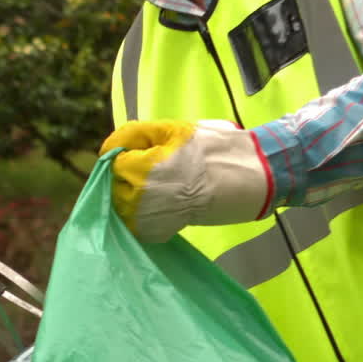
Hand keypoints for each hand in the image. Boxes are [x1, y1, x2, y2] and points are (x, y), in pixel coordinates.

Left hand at [100, 120, 272, 242]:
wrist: (251, 179)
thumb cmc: (216, 149)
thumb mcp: (176, 129)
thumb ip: (139, 135)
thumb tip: (112, 146)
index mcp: (140, 168)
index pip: (112, 159)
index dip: (125, 151)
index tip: (140, 149)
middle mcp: (137, 197)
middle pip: (113, 183)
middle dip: (126, 174)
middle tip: (153, 167)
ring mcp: (146, 219)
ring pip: (120, 204)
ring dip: (131, 194)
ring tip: (159, 184)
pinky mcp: (156, 232)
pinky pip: (135, 222)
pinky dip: (142, 213)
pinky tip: (163, 201)